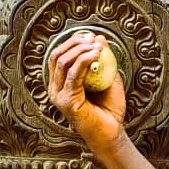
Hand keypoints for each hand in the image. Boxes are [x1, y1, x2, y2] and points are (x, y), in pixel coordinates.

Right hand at [47, 31, 127, 155]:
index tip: (90, 36)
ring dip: (80, 50)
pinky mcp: (67, 101)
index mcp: (61, 84)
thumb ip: (102, 60)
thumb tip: (99, 38)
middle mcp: (56, 89)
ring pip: (62, 62)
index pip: (59, 55)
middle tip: (92, 39)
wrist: (112, 132)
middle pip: (57, 55)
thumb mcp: (107, 78)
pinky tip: (96, 55)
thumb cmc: (108, 109)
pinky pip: (73, 74)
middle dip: (75, 42)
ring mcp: (59, 95)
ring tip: (96, 47)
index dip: (73, 41)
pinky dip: (84, 61)